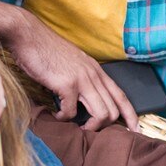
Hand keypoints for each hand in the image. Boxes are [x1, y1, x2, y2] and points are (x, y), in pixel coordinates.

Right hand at [0, 5, 137, 131]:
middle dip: (104, 126)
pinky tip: (56, 115)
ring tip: (77, 128)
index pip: (121, 96)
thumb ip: (82, 79)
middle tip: (88, 130)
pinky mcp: (66, 84)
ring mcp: (82, 79)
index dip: (131, 115)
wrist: (29, 36)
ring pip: (101, 114)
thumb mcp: (73, 63)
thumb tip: (84, 99)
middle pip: (113, 110)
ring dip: (90, 127)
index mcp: (97, 70)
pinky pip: (71, 112)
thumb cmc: (46, 50)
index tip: (136, 129)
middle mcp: (94, 75)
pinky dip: (64, 118)